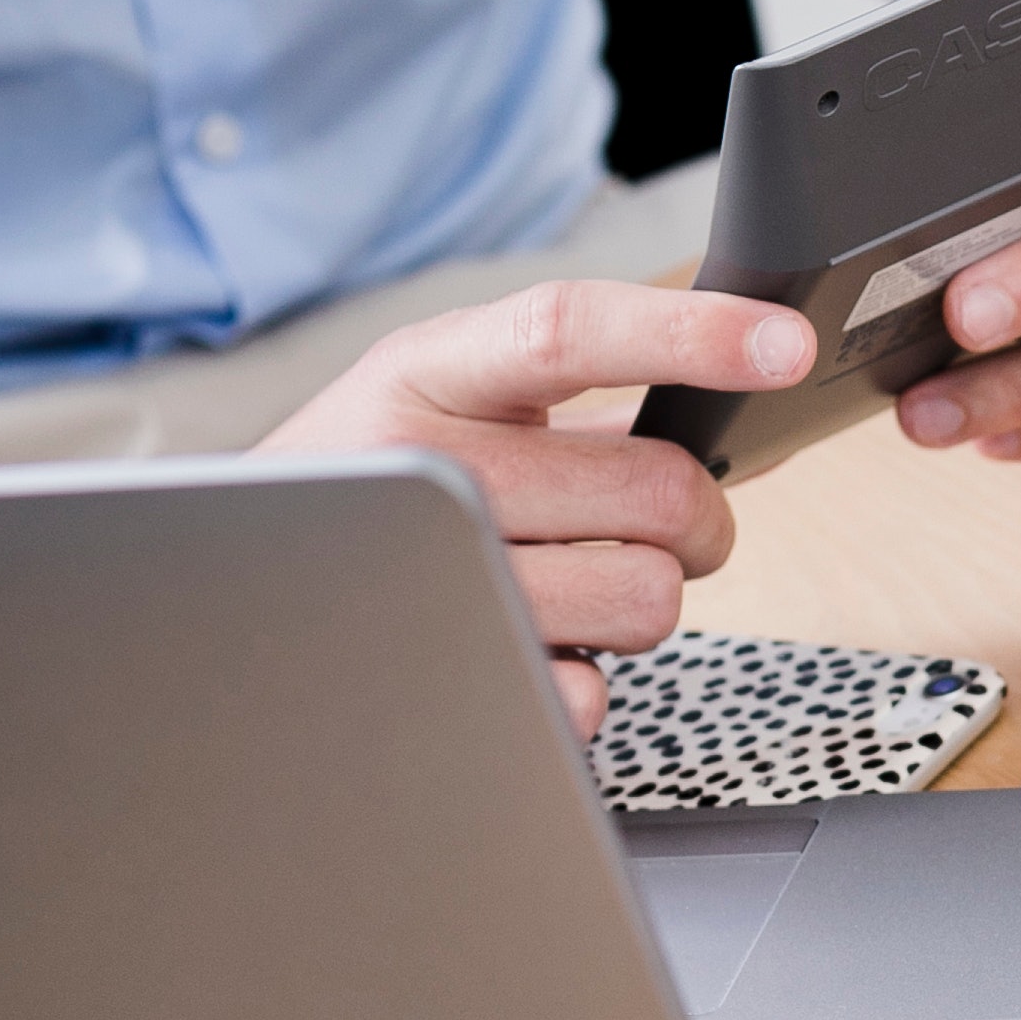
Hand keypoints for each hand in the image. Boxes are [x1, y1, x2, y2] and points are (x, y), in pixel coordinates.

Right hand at [258, 277, 803, 735]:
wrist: (236, 582)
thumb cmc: (373, 481)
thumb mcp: (445, 399)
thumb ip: (575, 394)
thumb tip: (745, 377)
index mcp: (429, 369)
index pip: (568, 329)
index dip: (689, 332)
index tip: (784, 342)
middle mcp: (420, 461)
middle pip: (659, 489)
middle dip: (698, 519)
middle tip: (667, 526)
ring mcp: (428, 575)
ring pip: (647, 595)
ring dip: (640, 598)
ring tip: (577, 582)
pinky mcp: (444, 677)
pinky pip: (589, 690)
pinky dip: (587, 678)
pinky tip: (537, 643)